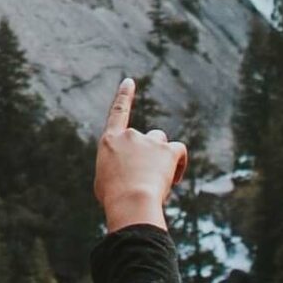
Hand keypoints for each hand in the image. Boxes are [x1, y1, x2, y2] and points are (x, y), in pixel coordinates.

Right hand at [95, 77, 189, 232]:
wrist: (131, 201)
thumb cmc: (114, 198)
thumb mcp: (104, 181)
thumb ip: (116, 167)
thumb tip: (127, 170)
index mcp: (110, 141)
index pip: (117, 112)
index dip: (124, 96)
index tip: (129, 81)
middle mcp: (130, 135)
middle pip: (145, 138)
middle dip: (147, 156)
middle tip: (143, 180)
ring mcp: (150, 141)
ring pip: (161, 144)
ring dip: (161, 158)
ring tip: (157, 181)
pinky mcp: (168, 150)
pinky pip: (179, 151)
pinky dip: (178, 164)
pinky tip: (173, 179)